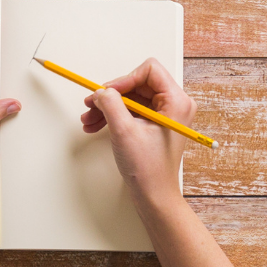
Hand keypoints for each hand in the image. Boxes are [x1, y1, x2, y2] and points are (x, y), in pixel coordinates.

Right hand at [80, 58, 194, 205]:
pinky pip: (131, 111)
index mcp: (176, 102)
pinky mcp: (155, 125)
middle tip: (91, 104)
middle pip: (137, 84)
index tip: (106, 92)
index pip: (149, 70)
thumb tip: (101, 91)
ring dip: (108, 107)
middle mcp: (174, 105)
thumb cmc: (149, 170)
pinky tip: (97, 125)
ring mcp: (165, 115)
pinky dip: (114, 116)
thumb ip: (111, 104)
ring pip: (131, 98)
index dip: (124, 79)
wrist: (154, 196)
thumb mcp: (124, 131)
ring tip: (89, 119)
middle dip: (111, 95)